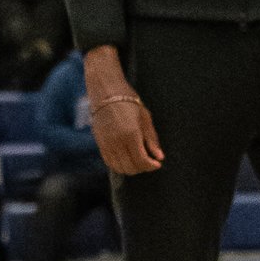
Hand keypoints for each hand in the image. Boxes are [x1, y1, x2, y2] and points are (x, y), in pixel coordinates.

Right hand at [83, 44, 161, 175]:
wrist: (106, 91)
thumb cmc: (129, 101)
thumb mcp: (145, 118)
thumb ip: (152, 140)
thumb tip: (159, 157)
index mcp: (131, 134)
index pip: (141, 161)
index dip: (151, 166)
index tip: (157, 163)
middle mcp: (117, 142)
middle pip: (131, 167)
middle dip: (143, 168)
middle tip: (149, 161)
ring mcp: (106, 144)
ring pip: (120, 168)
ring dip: (131, 168)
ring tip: (138, 160)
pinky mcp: (100, 143)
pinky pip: (109, 162)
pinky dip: (119, 165)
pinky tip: (127, 158)